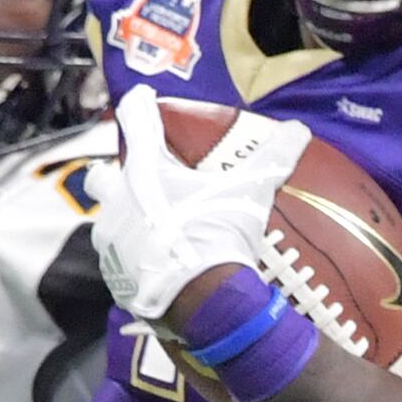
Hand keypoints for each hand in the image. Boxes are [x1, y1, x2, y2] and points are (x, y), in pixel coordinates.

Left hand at [92, 89, 309, 331]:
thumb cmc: (220, 234)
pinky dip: (137, 262)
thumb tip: (298, 129)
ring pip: (110, 225)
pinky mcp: (115, 280)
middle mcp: (117, 203)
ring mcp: (111, 244)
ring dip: (128, 224)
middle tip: (141, 183)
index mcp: (143, 171)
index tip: (142, 98)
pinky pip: (120, 264)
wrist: (204, 303)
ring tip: (156, 232)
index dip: (140, 105)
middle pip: (103, 178)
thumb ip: (273, 158)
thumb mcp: (251, 192)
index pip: (136, 121)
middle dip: (115, 178)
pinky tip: (160, 268)